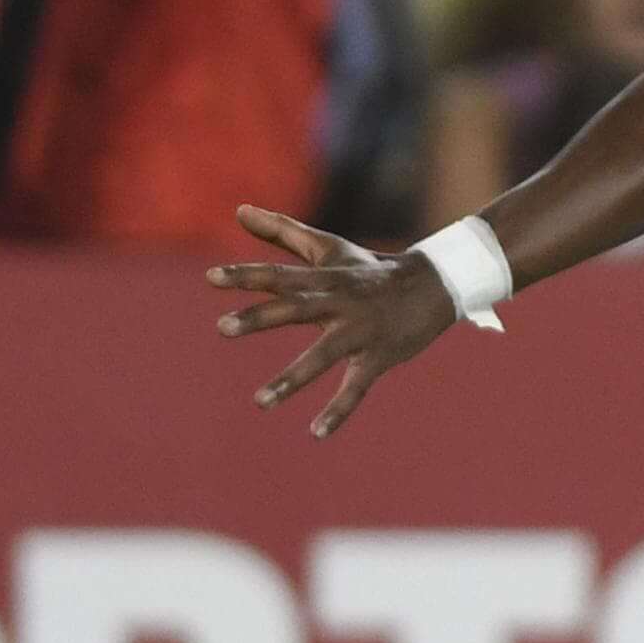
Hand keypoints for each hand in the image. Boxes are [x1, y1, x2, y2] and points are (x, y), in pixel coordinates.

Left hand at [209, 208, 463, 436]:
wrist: (432, 287)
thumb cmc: (369, 269)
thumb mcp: (327, 248)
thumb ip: (281, 231)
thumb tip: (238, 209)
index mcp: (324, 278)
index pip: (279, 275)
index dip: (246, 276)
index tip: (211, 278)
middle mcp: (340, 302)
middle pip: (296, 308)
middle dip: (260, 317)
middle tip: (222, 327)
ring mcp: (360, 332)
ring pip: (323, 356)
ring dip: (292, 378)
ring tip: (260, 402)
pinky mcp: (378, 358)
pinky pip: (356, 387)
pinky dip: (338, 411)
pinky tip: (315, 433)